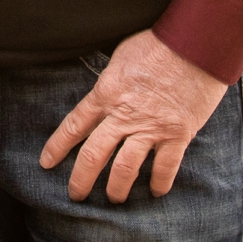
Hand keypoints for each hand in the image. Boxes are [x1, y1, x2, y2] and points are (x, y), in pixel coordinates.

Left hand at [38, 30, 227, 202]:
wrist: (195, 42)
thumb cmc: (158, 43)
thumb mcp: (121, 56)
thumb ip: (110, 81)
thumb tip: (104, 92)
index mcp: (106, 93)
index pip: (75, 125)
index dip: (57, 146)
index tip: (46, 163)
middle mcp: (124, 115)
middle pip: (93, 155)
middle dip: (81, 180)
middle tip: (75, 195)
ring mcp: (151, 127)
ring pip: (125, 169)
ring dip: (117, 189)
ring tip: (114, 198)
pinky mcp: (178, 134)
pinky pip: (165, 168)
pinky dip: (159, 183)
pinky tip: (156, 192)